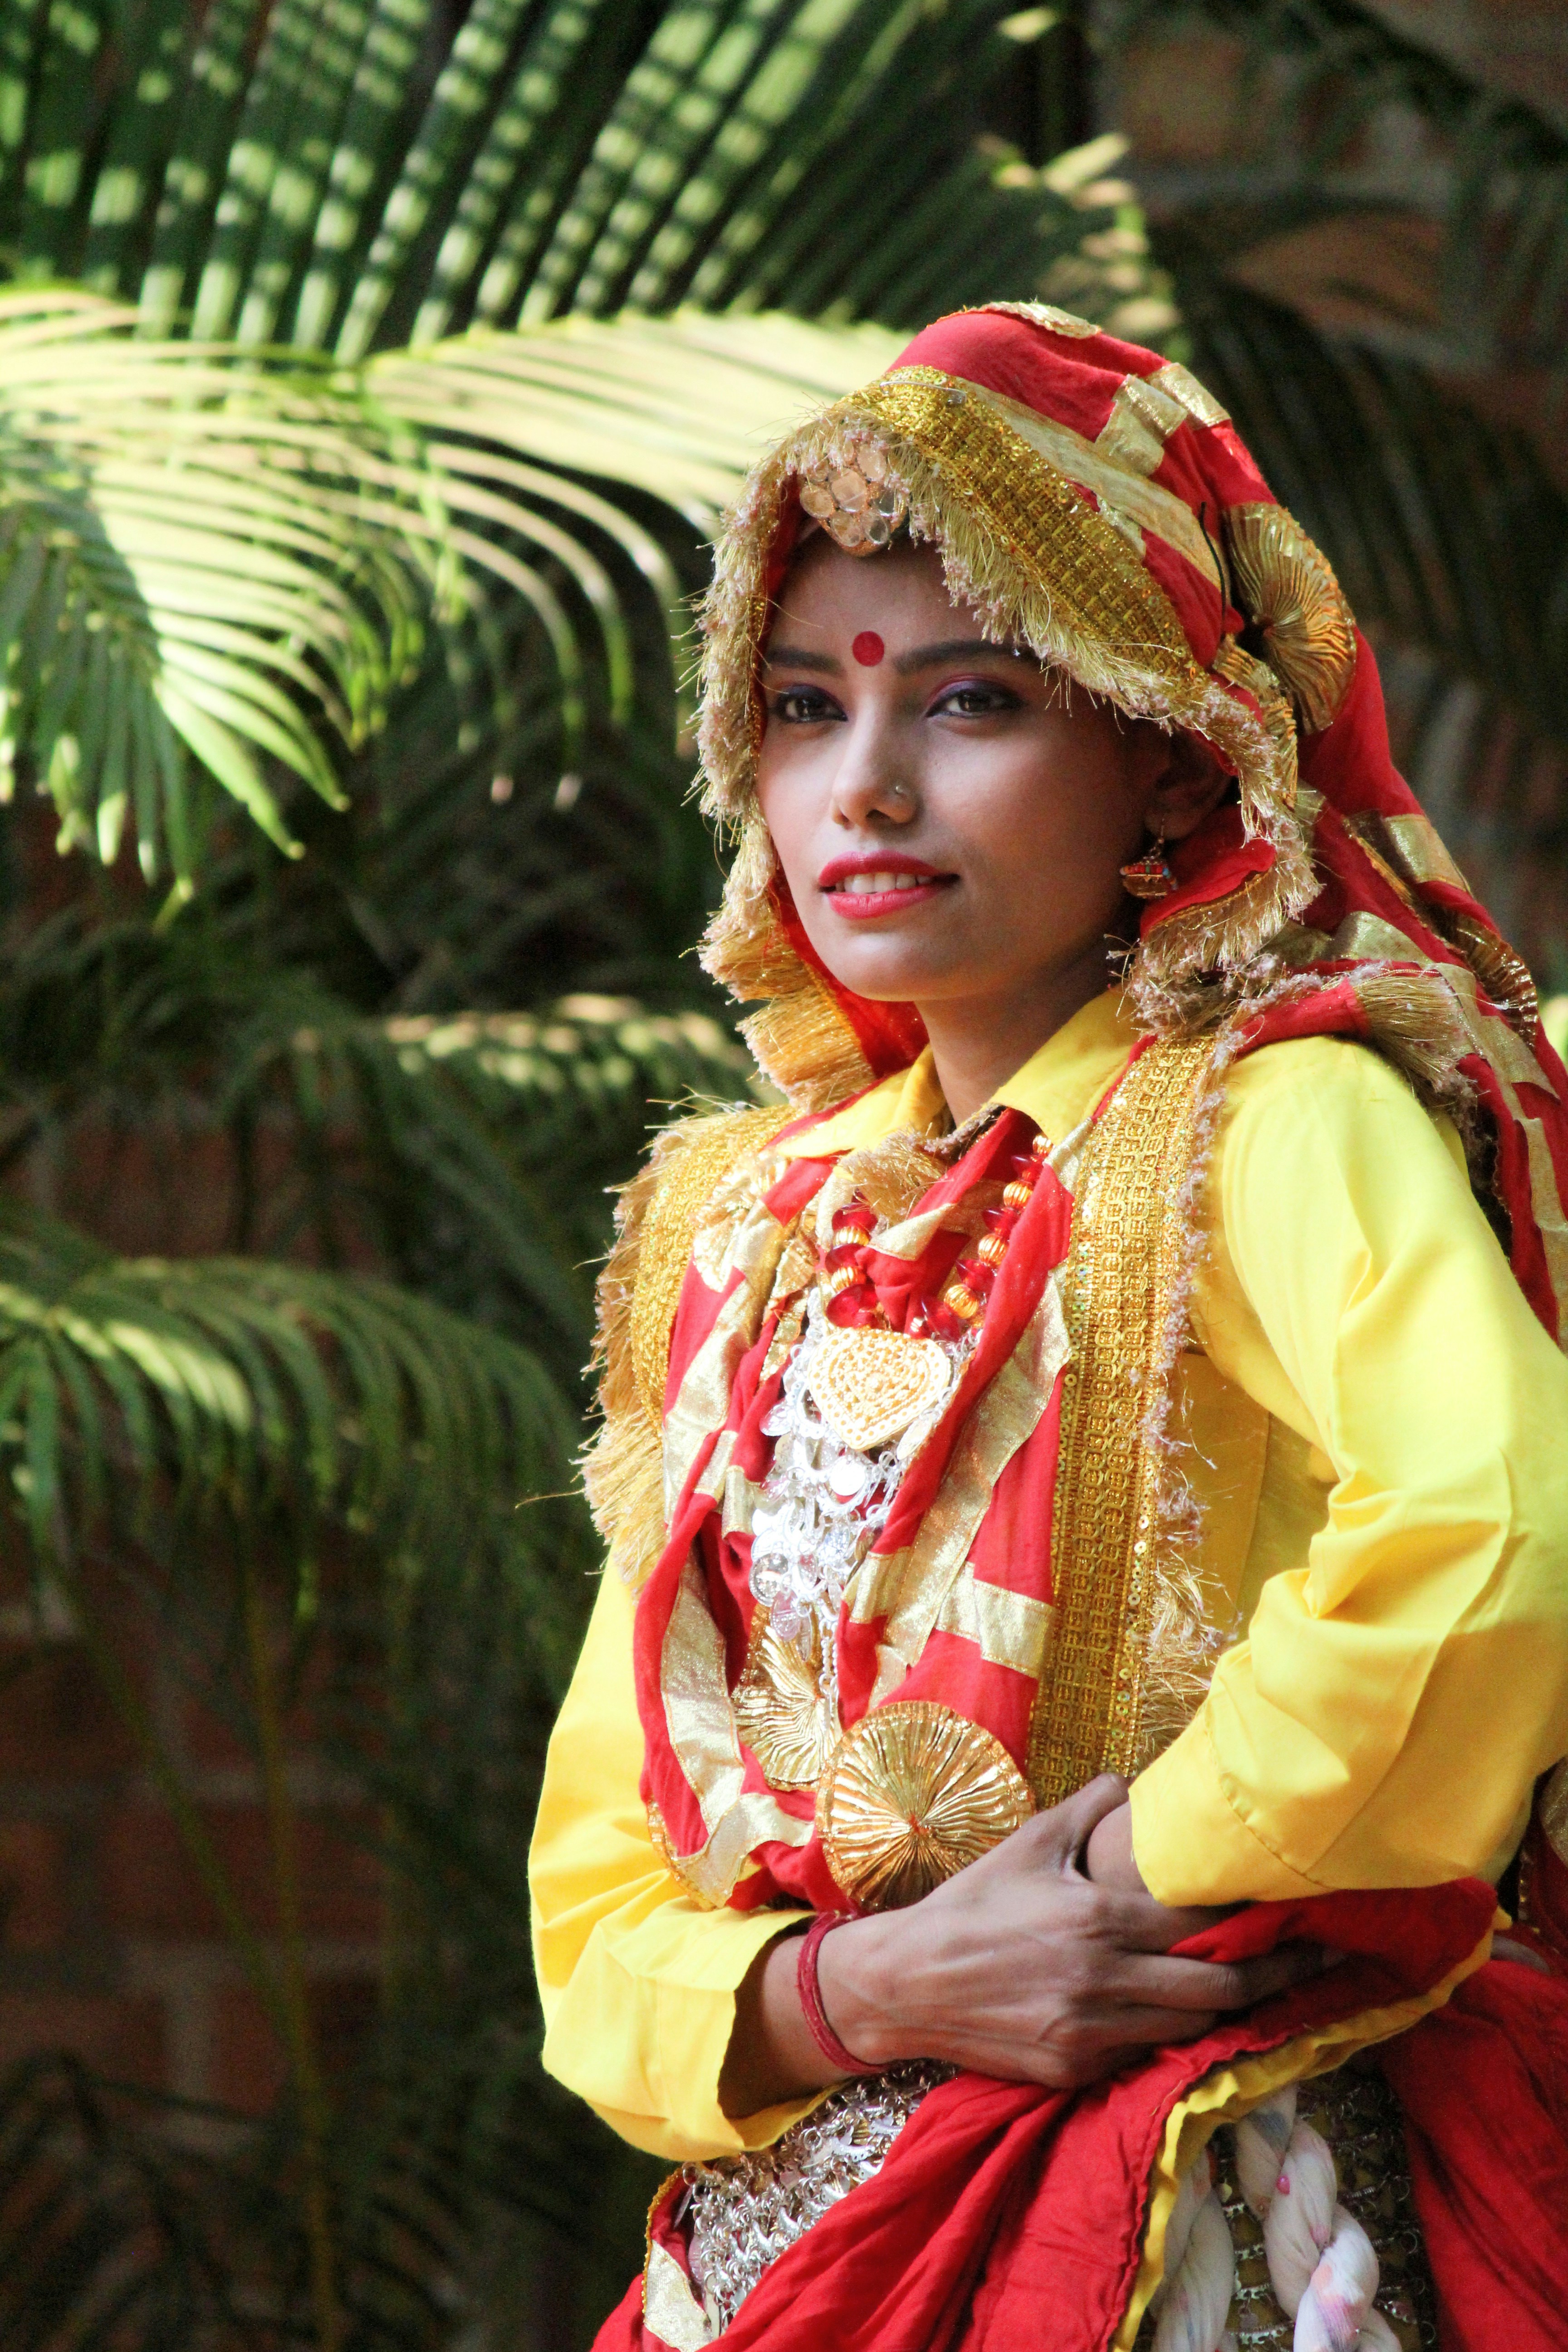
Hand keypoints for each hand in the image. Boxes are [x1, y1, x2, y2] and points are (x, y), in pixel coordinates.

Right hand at [816, 1774, 1323, 2090]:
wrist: (907, 1983)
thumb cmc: (973, 1904)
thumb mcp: (1030, 1840)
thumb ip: (1090, 1806)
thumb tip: (1135, 1784)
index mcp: (1098, 1919)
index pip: (1204, 1925)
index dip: (1257, 1920)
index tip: (1297, 1909)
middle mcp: (1104, 1981)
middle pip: (1220, 1991)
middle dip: (1276, 1976)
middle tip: (1316, 1958)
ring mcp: (1091, 2034)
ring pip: (1190, 2029)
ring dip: (1226, 2008)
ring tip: (1261, 1984)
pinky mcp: (1075, 2069)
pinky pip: (1144, 2054)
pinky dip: (1168, 2032)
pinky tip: (1182, 2011)